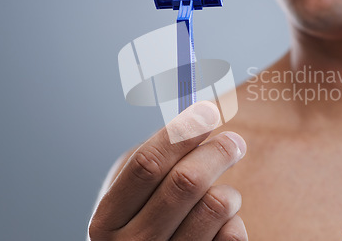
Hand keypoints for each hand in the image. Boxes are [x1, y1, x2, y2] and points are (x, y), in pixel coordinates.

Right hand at [88, 101, 247, 240]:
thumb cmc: (143, 223)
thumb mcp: (132, 194)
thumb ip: (156, 160)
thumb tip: (200, 115)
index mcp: (107, 218)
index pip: (147, 164)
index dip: (181, 133)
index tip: (207, 111)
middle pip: (186, 180)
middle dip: (217, 151)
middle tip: (233, 141)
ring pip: (216, 204)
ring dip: (228, 191)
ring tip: (224, 194)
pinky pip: (233, 234)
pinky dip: (234, 220)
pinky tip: (222, 223)